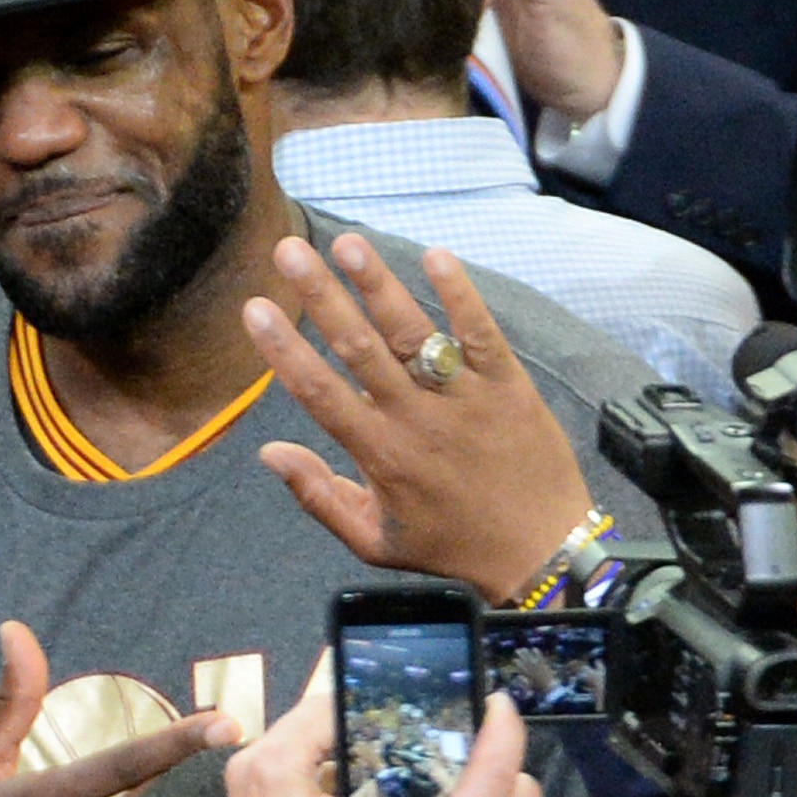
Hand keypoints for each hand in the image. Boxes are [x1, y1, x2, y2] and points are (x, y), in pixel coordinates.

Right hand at [247, 235, 595, 596]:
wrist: (542, 552)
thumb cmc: (452, 546)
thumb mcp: (374, 541)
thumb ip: (318, 496)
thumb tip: (268, 451)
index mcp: (380, 454)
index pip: (320, 393)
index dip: (284, 349)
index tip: (255, 307)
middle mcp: (416, 419)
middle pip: (359, 347)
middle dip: (321, 296)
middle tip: (289, 249)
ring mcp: (464, 398)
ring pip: (413, 333)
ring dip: (378, 285)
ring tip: (349, 244)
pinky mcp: (509, 385)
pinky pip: (480, 334)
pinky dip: (459, 295)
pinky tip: (436, 256)